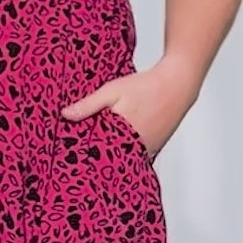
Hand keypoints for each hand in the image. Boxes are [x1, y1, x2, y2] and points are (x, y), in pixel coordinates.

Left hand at [60, 56, 201, 156]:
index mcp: (122, 136)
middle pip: (109, 158)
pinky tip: (118, 141)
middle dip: (96, 154)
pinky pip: (134, 155)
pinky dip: (125, 150)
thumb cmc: (146, 86)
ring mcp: (147, 151)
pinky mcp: (154, 149)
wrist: (177, 85)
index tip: (69, 152)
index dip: (82, 152)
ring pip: (123, 157)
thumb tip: (65, 115)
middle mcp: (136, 148)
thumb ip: (89, 105)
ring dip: (112, 152)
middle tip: (79, 152)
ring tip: (98, 145)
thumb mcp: (112, 91)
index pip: (95, 153)